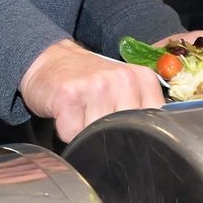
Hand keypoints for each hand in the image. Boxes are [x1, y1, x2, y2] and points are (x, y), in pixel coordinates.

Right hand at [19, 40, 160, 141]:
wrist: (48, 60)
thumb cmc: (88, 80)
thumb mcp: (123, 87)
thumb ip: (141, 109)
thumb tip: (154, 143)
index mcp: (142, 78)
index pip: (153, 125)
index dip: (137, 135)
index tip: (124, 128)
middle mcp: (123, 79)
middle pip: (126, 134)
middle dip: (110, 136)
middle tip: (97, 118)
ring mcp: (97, 86)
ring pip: (98, 137)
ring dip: (86, 134)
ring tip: (81, 114)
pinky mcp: (70, 95)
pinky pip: (72, 134)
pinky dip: (66, 131)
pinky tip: (66, 114)